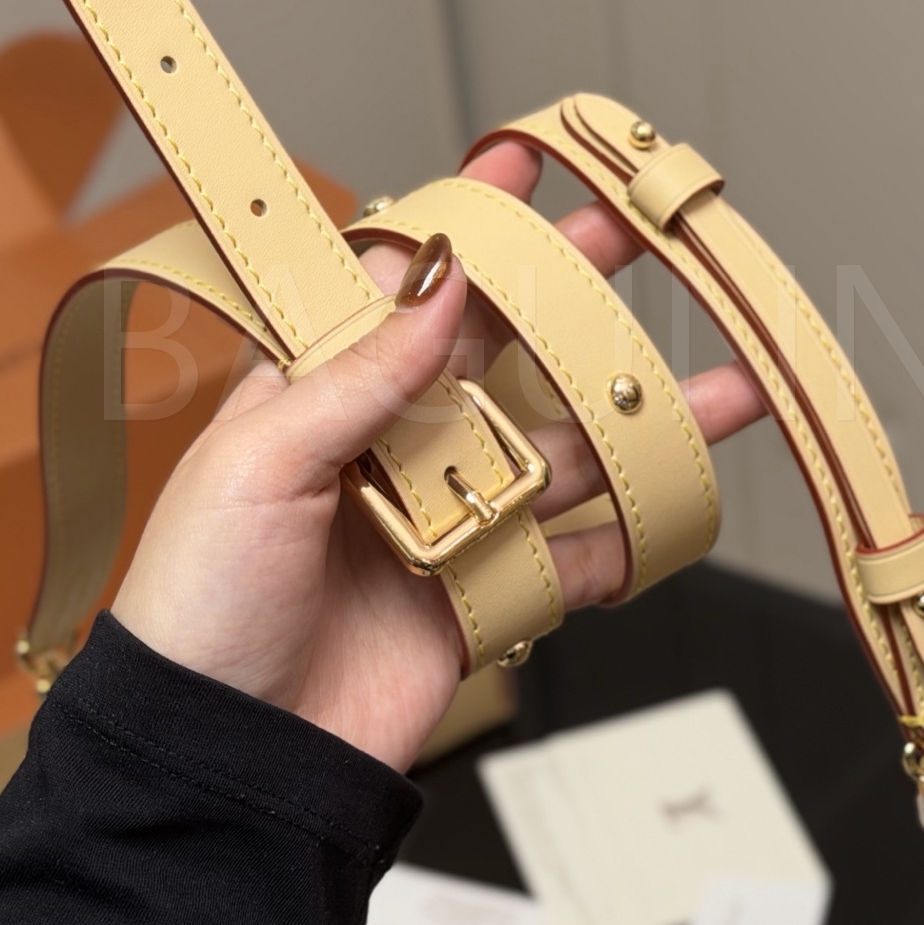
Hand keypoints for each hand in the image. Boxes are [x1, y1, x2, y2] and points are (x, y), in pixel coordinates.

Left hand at [110, 142, 764, 769]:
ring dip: (640, 420)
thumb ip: (358, 374)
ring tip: (725, 386)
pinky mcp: (482, 600)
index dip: (462, 226)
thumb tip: (438, 281)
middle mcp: (390, 448)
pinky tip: (683, 509)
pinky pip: (574, 562)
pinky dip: (631, 541)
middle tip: (639, 242)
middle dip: (570, 296)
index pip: (402, 288)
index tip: (521, 166)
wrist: (225, 758)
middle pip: (501, 353)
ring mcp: (445, 523)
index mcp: (318, 396)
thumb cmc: (199, 604)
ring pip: (562, 452)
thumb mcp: (257, 462)